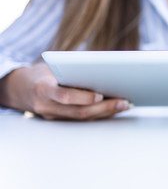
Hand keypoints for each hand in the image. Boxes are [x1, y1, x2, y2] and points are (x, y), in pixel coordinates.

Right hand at [0, 63, 131, 120]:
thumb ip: (71, 70)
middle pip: (80, 112)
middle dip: (105, 107)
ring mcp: (54, 117)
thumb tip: (103, 71)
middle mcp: (47, 107)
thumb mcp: (52, 67)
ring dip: (107, 112)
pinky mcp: (62, 121)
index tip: (101, 94)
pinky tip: (116, 108)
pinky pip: (84, 120)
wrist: (21, 89)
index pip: (64, 96)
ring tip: (126, 104)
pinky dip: (101, 114)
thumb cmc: (42, 73)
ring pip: (84, 119)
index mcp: (43, 90)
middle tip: (124, 101)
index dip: (83, 97)